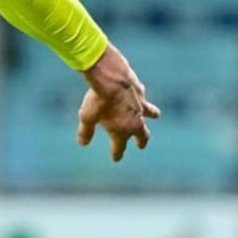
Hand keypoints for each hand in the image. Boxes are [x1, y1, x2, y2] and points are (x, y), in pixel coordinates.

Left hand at [77, 44, 160, 160]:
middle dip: (141, 141)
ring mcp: (141, 106)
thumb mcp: (87, 117)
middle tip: (140, 146)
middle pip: (142, 135)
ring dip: (152, 115)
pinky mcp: (141, 91)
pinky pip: (142, 96)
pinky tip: (139, 93)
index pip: (120, 147)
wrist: (111, 78)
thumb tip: (82, 143)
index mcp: (122, 131)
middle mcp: (135, 121)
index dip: (117, 153)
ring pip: (150, 113)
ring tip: (155, 116)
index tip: (116, 159)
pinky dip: (141, 97)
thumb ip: (86, 132)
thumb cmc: (97, 100)